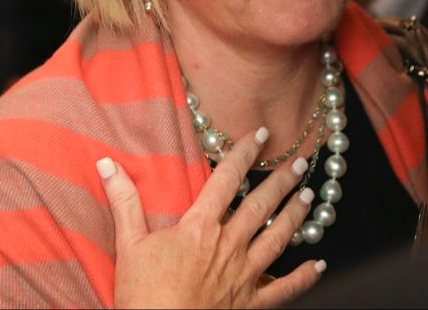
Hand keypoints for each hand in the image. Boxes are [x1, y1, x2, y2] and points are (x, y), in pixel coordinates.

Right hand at [97, 127, 325, 308]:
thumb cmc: (144, 296)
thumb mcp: (129, 245)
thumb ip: (124, 201)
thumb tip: (108, 163)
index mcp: (200, 227)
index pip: (226, 180)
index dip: (243, 153)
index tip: (260, 134)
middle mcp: (228, 246)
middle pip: (260, 206)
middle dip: (282, 181)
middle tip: (300, 161)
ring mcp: (244, 276)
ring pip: (278, 238)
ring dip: (296, 215)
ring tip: (310, 196)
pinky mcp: (251, 304)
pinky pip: (285, 289)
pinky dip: (304, 277)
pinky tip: (318, 265)